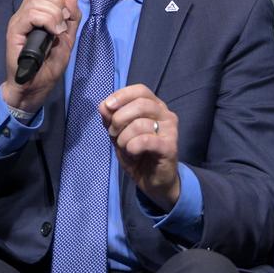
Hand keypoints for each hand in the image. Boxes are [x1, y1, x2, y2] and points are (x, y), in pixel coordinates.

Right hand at [1, 0, 81, 114]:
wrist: (35, 87)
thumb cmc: (48, 66)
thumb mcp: (68, 38)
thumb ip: (72, 17)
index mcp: (36, 11)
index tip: (65, 11)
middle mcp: (25, 12)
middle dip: (58, 3)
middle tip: (62, 23)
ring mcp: (19, 20)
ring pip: (37, 0)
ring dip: (54, 14)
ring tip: (57, 31)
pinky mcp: (14, 30)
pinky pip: (31, 14)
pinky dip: (47, 20)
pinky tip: (52, 32)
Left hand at [100, 84, 180, 210]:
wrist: (154, 181)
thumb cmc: (138, 153)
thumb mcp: (119, 134)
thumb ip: (111, 119)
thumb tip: (103, 106)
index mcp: (155, 106)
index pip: (140, 90)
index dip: (122, 95)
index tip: (107, 106)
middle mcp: (166, 114)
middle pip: (140, 104)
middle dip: (119, 119)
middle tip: (113, 133)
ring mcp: (170, 130)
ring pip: (140, 124)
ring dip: (124, 137)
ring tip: (124, 147)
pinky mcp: (170, 147)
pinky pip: (146, 140)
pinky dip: (132, 146)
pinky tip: (132, 152)